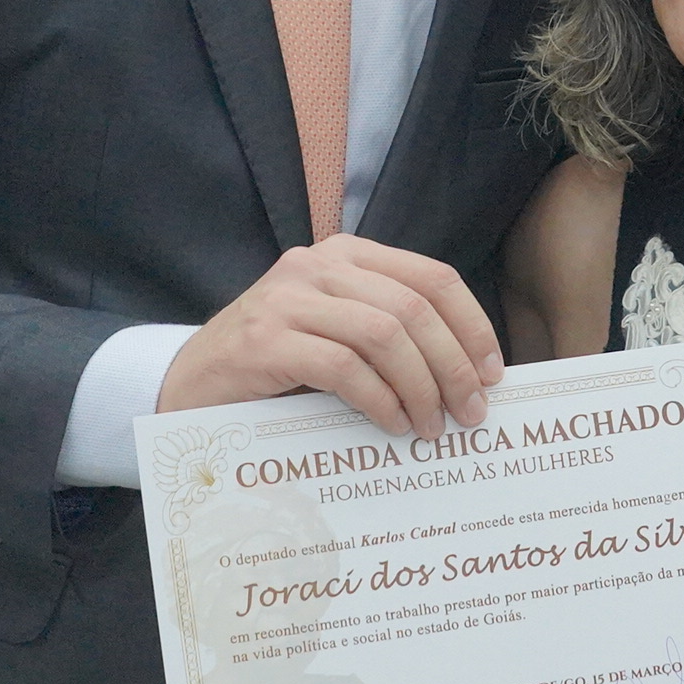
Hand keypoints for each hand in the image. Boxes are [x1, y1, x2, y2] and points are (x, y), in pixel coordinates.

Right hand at [159, 236, 505, 439]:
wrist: (190, 383)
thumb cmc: (278, 366)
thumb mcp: (337, 332)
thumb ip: (389, 334)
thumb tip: (469, 375)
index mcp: (346, 254)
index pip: (432, 277)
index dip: (471, 325)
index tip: (493, 373)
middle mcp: (318, 264)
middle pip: (414, 309)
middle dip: (453, 366)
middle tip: (470, 413)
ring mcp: (287, 299)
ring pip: (384, 335)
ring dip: (421, 388)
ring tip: (432, 428)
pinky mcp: (265, 341)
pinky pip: (344, 367)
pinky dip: (379, 401)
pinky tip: (390, 425)